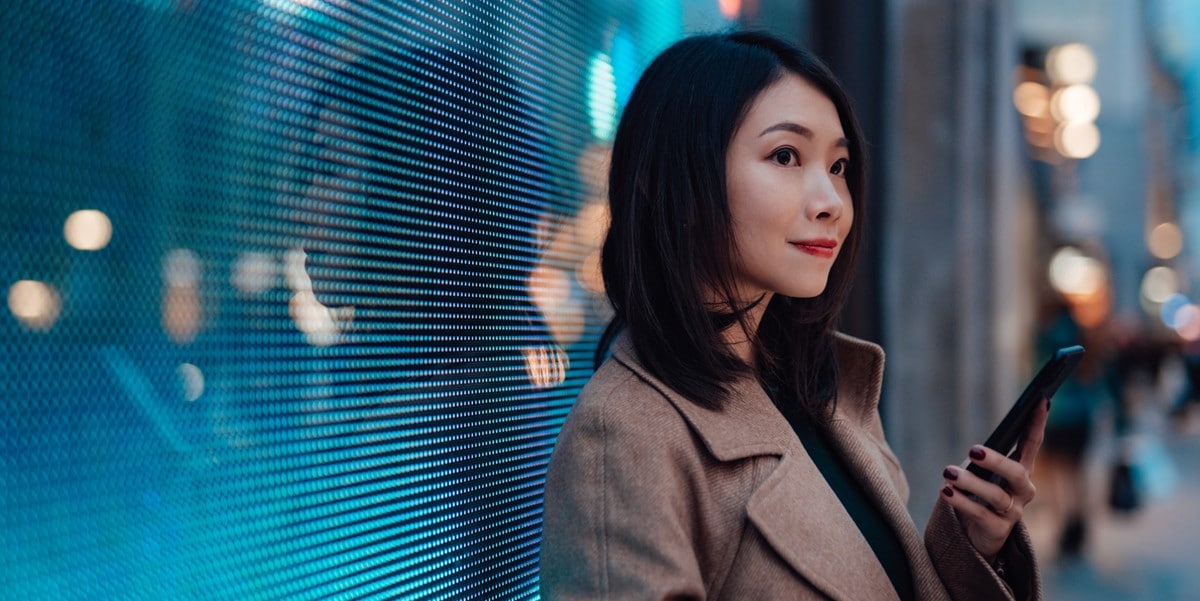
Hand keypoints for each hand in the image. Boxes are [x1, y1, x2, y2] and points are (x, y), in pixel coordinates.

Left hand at [938, 397, 1049, 559]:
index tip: (1041, 399)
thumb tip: (978, 447)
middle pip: (1016, 473)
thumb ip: (987, 458)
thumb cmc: (981, 495)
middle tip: (973, 450)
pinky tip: (946, 491)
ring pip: (996, 495)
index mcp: (1021, 471)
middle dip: (996, 460)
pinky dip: (961, 501)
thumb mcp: (985, 474)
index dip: (1037, 423)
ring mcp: (1013, 511)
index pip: (1032, 443)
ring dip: (970, 483)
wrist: (978, 535)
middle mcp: (1023, 490)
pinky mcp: (999, 529)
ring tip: (948, 473)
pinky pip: (980, 514)